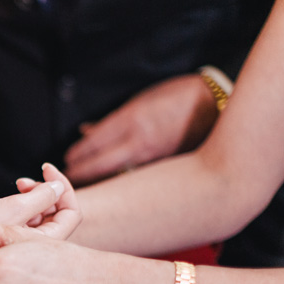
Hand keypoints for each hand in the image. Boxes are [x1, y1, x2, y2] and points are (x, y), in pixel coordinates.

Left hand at [64, 74, 218, 184]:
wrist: (216, 104)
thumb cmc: (176, 95)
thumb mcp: (139, 100)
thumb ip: (112, 120)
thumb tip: (86, 130)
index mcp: (130, 120)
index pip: (94, 143)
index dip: (77, 154)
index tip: (67, 160)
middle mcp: (138, 141)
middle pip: (99, 165)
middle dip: (81, 174)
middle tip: (67, 180)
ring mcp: (152, 157)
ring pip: (115, 176)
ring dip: (97, 182)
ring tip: (83, 187)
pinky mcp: (163, 168)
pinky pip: (134, 179)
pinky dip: (118, 183)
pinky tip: (109, 188)